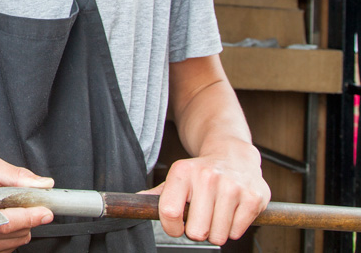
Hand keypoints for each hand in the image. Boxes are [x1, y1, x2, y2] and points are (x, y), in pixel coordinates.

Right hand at [0, 156, 54, 252]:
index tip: (45, 212)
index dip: (29, 217)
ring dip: (20, 227)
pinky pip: (9, 248)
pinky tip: (1, 222)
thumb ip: (16, 175)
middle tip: (20, 203)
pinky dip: (12, 236)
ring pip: (16, 242)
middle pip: (16, 234)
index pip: (7, 223)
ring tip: (5, 211)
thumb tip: (42, 184)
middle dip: (27, 218)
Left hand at [146, 143, 269, 245]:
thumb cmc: (201, 171)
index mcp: (183, 172)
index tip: (177, 227)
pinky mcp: (253, 197)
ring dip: (216, 231)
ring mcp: (232, 187)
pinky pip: (237, 232)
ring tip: (216, 213)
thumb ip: (158, 194)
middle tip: (201, 218)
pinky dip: (233, 229)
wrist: (234, 155)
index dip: (171, 228)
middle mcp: (207, 177)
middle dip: (197, 231)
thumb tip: (137, 202)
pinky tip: (231, 211)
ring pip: (218, 236)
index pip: (169, 212)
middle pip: (196, 231)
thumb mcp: (178, 177)